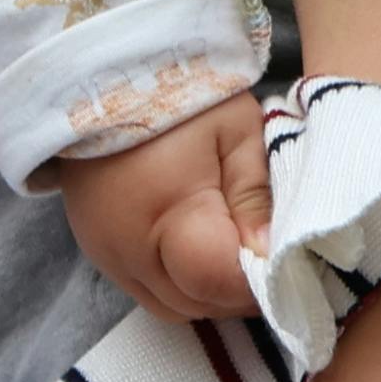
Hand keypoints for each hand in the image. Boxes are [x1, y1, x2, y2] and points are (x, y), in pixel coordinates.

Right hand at [55, 97, 276, 325]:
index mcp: (170, 217)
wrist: (99, 74)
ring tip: (231, 253)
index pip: (220, 284)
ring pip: (172, 307)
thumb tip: (269, 255)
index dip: (258, 283)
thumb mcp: (235, 132)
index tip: (284, 263)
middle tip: (264, 258)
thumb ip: (255, 195)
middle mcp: (131, 251)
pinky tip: (195, 249)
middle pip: (198, 305)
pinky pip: (146, 291)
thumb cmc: (179, 97)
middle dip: (237, 291)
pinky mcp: (96, 253)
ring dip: (207, 293)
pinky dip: (177, 282)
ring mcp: (108, 257)